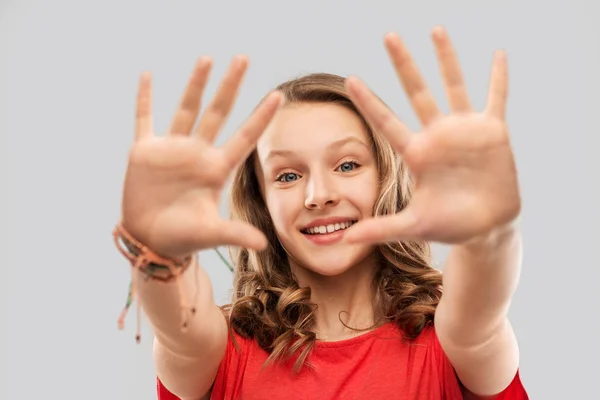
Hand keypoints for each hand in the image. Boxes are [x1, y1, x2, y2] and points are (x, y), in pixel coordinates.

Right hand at [120, 56, 281, 257]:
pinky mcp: (146, 151)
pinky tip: (148, 75)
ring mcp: (172, 149)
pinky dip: (145, 98)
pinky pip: (145, 119)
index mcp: (216, 170)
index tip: (278, 96)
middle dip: (230, 85)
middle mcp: (198, 154)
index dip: (261, 117)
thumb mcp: (210, 234)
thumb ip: (234, 234)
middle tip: (243, 58)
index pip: (244, 137)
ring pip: (186, 109)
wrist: (151, 240)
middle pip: (218, 112)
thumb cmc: (183, 238)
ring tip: (208, 58)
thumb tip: (263, 246)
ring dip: (196, 84)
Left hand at [344, 26, 520, 244]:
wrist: (487, 228)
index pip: (386, 122)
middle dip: (403, 64)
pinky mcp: (492, 132)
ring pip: (453, 85)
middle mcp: (437, 135)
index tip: (349, 80)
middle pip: (416, 91)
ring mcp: (464, 130)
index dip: (369, 101)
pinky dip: (498, 77)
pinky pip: (496, 97)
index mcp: (416, 154)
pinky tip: (498, 54)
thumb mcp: (414, 226)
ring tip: (434, 29)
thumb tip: (345, 241)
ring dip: (445, 58)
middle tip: (388, 35)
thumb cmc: (449, 226)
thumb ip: (381, 229)